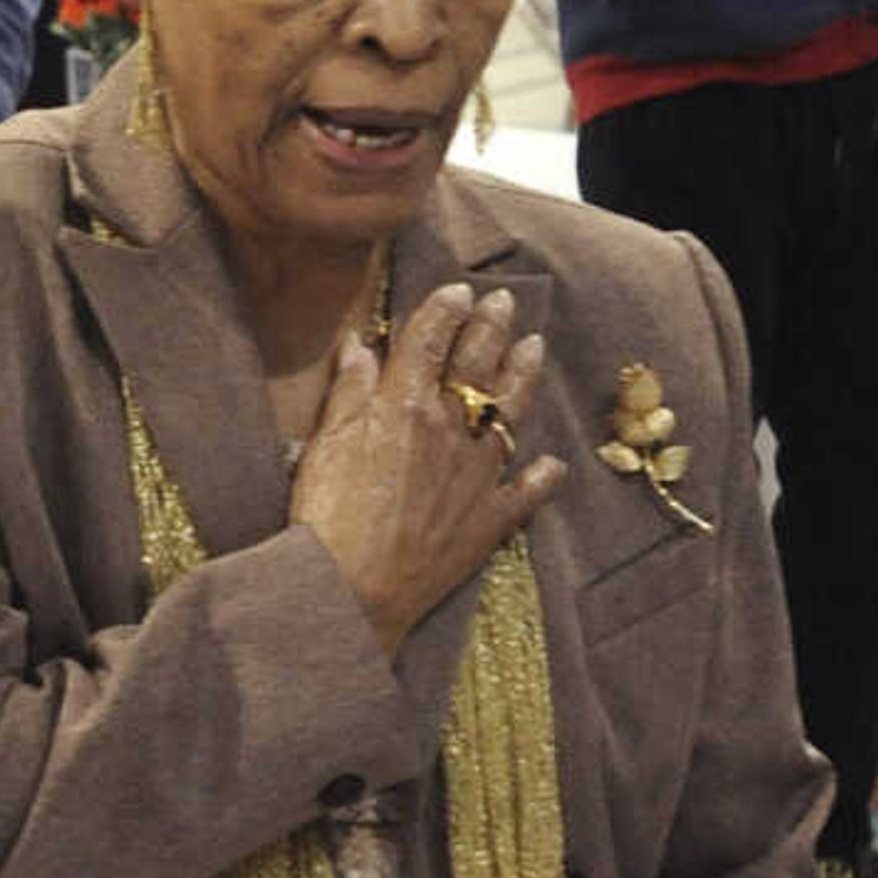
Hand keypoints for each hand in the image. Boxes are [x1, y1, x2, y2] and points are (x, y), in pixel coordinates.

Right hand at [289, 283, 566, 655]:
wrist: (353, 588)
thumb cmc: (327, 515)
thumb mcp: (324, 443)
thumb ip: (349, 392)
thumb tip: (360, 346)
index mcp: (404, 406)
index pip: (431, 341)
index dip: (445, 311)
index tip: (458, 289)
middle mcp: (450, 431)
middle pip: (476, 367)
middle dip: (492, 328)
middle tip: (504, 301)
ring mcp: (477, 475)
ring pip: (510, 414)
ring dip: (523, 377)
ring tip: (535, 347)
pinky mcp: (489, 520)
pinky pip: (525, 492)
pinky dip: (541, 476)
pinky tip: (552, 463)